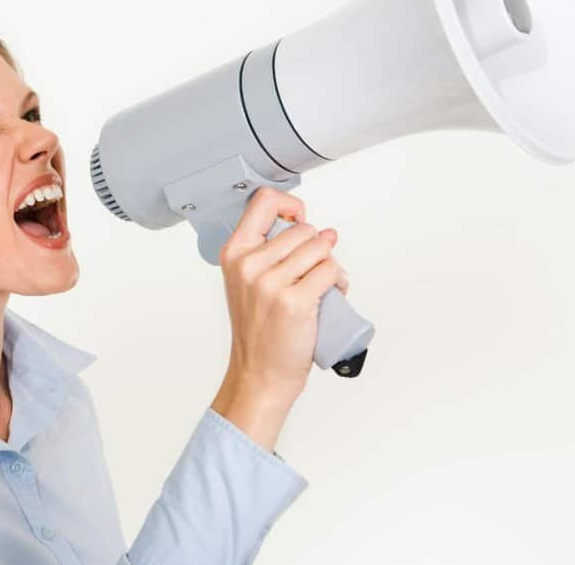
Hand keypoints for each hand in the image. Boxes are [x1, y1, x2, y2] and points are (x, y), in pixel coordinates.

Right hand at [210, 187, 348, 449]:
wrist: (259, 374)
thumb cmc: (258, 331)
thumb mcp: (248, 282)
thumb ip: (269, 252)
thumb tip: (321, 231)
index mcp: (235, 253)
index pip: (264, 201)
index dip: (291, 205)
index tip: (299, 220)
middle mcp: (249, 265)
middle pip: (303, 229)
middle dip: (318, 246)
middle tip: (314, 269)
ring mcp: (271, 283)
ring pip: (321, 248)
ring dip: (331, 264)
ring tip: (325, 283)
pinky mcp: (295, 301)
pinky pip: (331, 271)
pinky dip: (340, 280)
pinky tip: (334, 292)